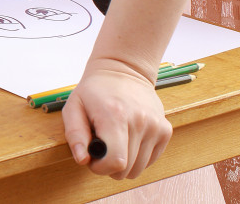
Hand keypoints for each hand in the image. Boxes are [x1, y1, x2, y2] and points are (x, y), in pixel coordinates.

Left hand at [62, 60, 170, 178]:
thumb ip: (75, 135)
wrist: (123, 70)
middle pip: (127, 169)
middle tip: (100, 148)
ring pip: (140, 169)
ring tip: (113, 143)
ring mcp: (156, 126)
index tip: (92, 157)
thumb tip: (83, 159)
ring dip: (124, 163)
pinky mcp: (166, 130)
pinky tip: (127, 140)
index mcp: (115, 116)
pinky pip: (151, 160)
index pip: (115, 161)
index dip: (100, 168)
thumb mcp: (74, 107)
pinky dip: (137, 157)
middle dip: (109, 166)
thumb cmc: (94, 91)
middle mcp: (140, 122)